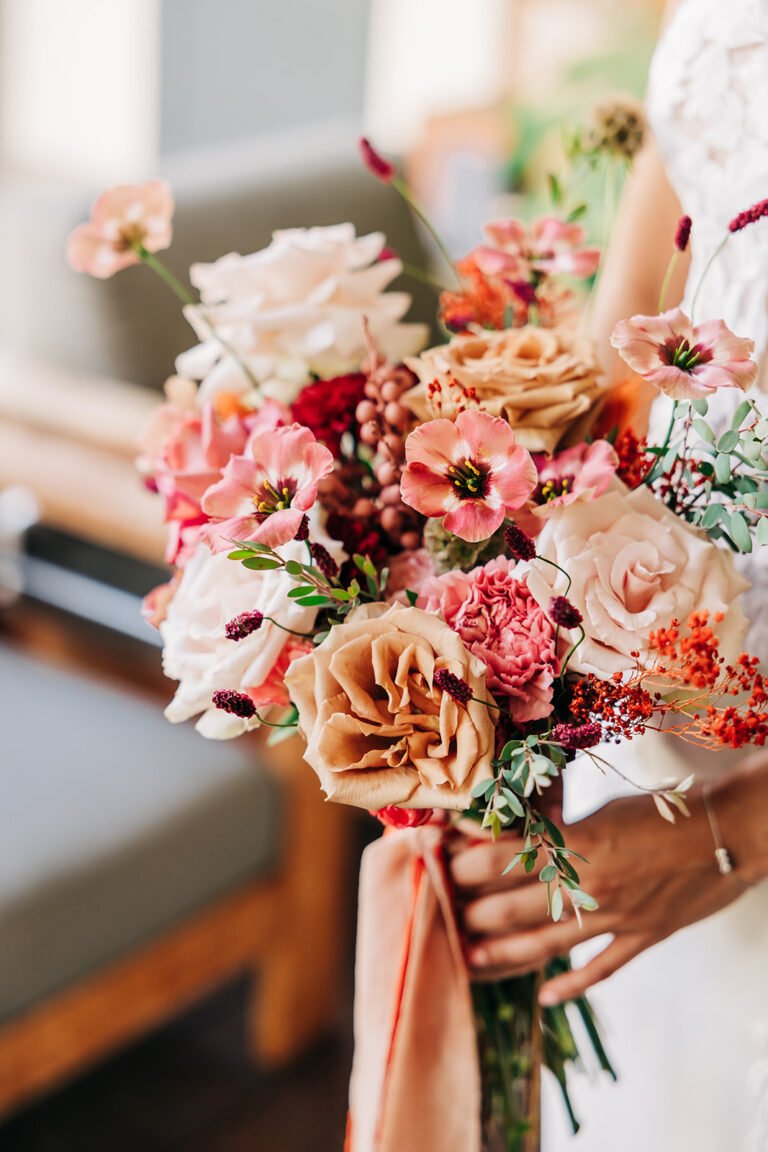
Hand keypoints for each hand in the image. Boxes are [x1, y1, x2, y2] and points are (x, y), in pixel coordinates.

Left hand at [451, 788, 746, 1004]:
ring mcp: (617, 918)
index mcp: (581, 843)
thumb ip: (561, 822)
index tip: (441, 860)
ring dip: (504, 953)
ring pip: (546, 944)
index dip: (468, 860)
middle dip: (473, 909)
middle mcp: (592, 886)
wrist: (729, 834)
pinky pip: (600, 968)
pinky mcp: (642, 937)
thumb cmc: (665, 811)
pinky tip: (545, 996)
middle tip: (443, 910)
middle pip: (515, 905)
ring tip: (471, 958)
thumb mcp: (604, 807)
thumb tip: (519, 824)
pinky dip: (570, 985)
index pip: (507, 856)